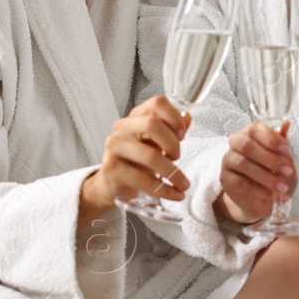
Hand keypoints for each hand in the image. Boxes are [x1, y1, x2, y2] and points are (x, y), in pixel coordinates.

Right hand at [80, 96, 189, 223]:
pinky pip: (142, 179)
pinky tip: (174, 194)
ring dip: (172, 172)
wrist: (112, 184)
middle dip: (172, 143)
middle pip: (152, 125)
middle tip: (177, 157)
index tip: (182, 135)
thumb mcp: (156, 142)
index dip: (175, 117)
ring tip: (183, 184)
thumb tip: (187, 117)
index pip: (157, 103)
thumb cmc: (137, 159)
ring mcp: (114, 147)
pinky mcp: (111, 168)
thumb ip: (172, 129)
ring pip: (149, 155)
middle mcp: (122, 127)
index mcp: (136, 116)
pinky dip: (163, 190)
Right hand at [216, 121, 296, 223]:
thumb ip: (283, 145)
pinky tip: (273, 196)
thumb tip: (286, 123)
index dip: (271, 138)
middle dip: (270, 158)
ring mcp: (227, 161)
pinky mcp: (225, 180)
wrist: (261, 200)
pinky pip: (241, 183)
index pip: (255, 128)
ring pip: (243, 164)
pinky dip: (261, 190)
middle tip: (288, 171)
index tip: (286, 150)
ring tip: (282, 187)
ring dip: (267, 177)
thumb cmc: (272, 175)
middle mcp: (235, 144)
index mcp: (250, 134)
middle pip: (246, 145)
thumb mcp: (283, 161)